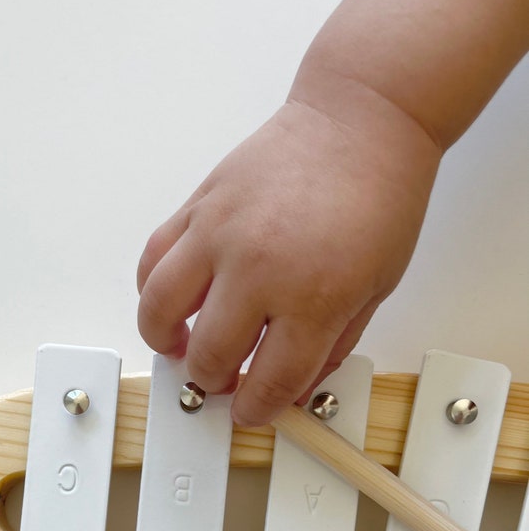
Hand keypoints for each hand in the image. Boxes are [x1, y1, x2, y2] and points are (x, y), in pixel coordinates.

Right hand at [137, 97, 439, 424]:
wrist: (360, 120)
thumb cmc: (378, 196)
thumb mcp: (376, 288)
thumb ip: (330, 346)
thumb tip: (293, 387)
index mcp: (314, 297)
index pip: (268, 382)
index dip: (256, 408)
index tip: (250, 410)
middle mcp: (259, 269)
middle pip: (211, 356)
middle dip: (215, 382)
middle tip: (223, 378)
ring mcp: (220, 234)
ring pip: (161, 311)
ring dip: (166, 342)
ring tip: (180, 345)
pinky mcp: (198, 207)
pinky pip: (153, 260)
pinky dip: (153, 290)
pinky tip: (171, 301)